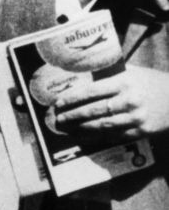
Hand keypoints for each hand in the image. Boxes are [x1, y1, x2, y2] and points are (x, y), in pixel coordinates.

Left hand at [51, 65, 168, 139]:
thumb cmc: (152, 82)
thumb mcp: (134, 72)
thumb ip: (111, 74)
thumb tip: (82, 73)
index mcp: (125, 82)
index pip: (92, 91)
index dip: (73, 98)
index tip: (59, 102)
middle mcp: (130, 100)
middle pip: (94, 110)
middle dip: (72, 115)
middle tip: (57, 118)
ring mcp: (136, 117)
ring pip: (101, 125)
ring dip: (80, 128)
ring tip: (66, 128)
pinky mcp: (141, 131)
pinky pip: (113, 136)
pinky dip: (95, 137)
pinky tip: (82, 136)